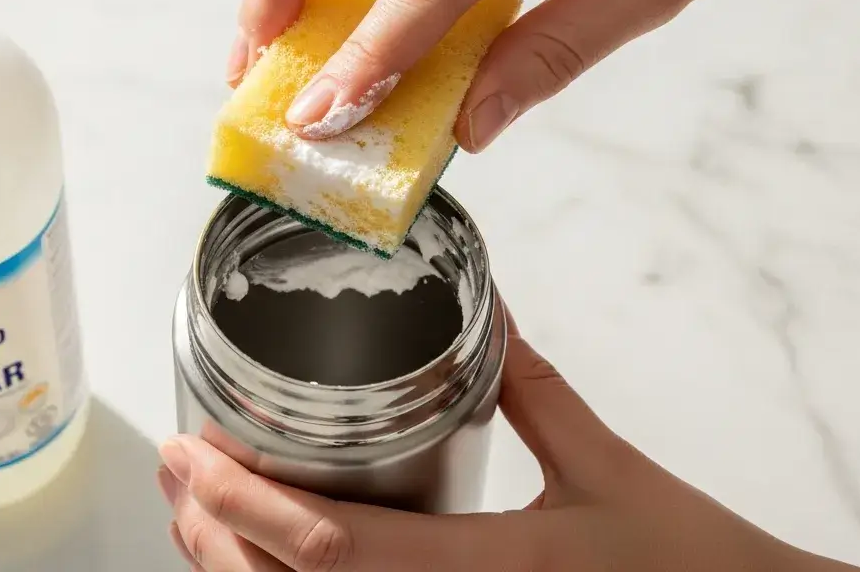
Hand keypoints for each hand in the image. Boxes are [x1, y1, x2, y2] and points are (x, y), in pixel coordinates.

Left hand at [156, 302, 859, 570]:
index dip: (245, 502)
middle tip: (172, 470)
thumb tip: (492, 313)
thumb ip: (536, 390)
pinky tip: (269, 554)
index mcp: (486, 570)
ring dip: (236, 567)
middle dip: (213, 533)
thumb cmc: (687, 563)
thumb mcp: (607, 469)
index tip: (191, 453)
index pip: (333, 546)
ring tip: (196, 510)